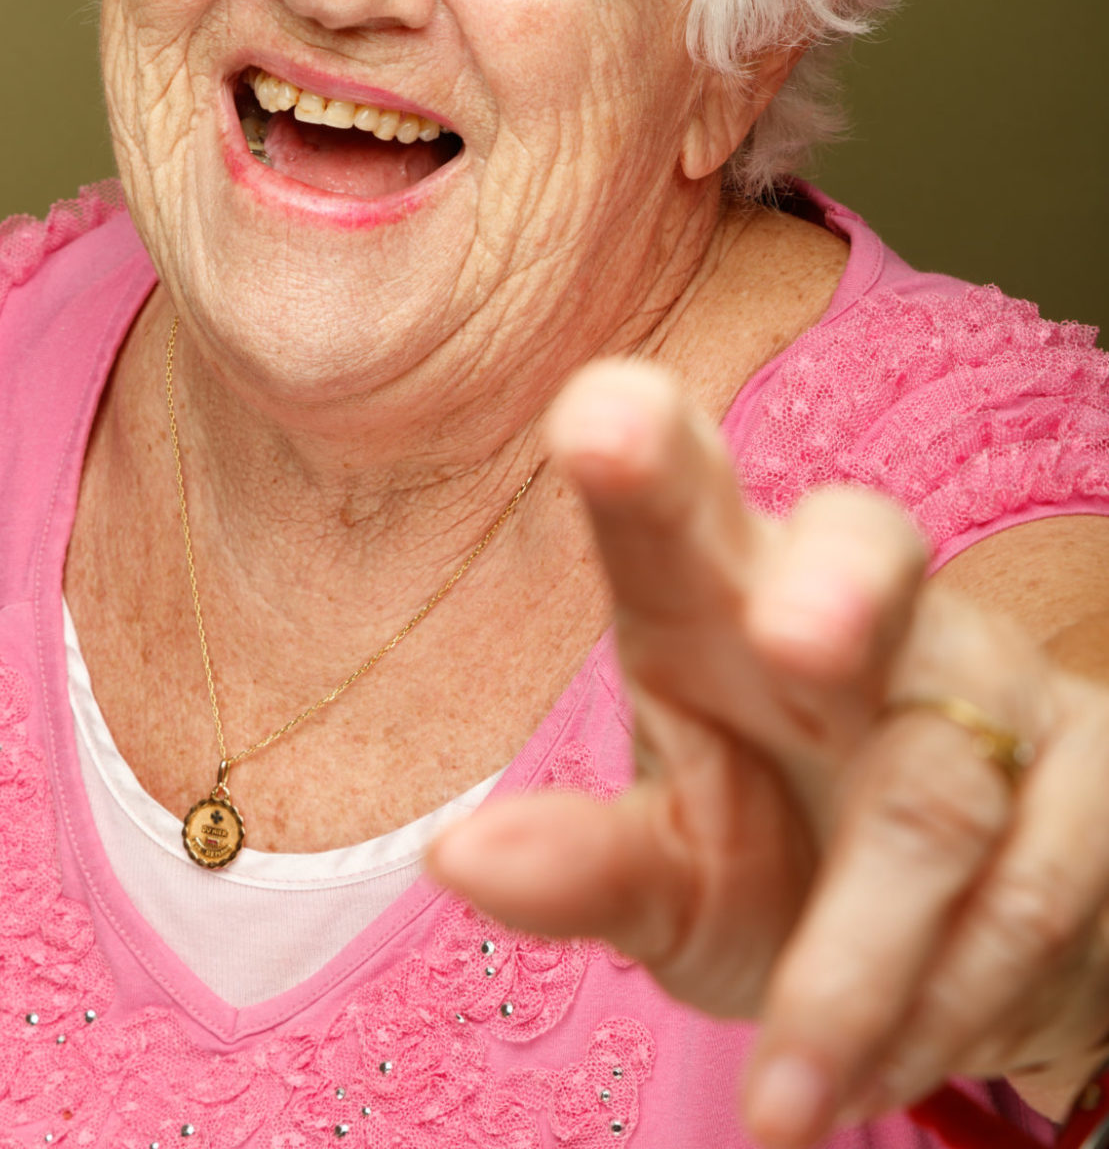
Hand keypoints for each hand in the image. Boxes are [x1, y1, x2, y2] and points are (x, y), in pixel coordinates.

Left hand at [428, 361, 1108, 1146]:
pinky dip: (945, 1004)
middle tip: (788, 636)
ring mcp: (982, 676)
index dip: (646, 447)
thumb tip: (458, 858)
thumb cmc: (772, 858)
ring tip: (788, 1095)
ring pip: (939, 786)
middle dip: (836, 583)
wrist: (948, 951)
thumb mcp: (670, 875)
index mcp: (713, 595)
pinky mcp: (1086, 772)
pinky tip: (874, 1072)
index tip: (600, 422)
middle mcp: (850, 605)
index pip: (680, 497)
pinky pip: (1030, 887)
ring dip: (860, 959)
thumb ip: (582, 866)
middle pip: (865, 544)